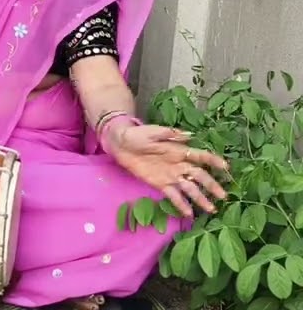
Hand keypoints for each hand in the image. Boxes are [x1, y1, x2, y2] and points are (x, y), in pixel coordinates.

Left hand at [108, 123, 228, 216]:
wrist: (120, 144)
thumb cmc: (138, 135)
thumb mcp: (153, 132)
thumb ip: (170, 134)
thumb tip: (190, 135)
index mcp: (179, 151)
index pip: (201, 156)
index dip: (213, 161)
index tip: (225, 167)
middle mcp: (179, 164)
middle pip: (199, 176)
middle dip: (211, 185)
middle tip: (223, 196)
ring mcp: (170, 175)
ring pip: (189, 188)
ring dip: (200, 198)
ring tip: (211, 209)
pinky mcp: (160, 184)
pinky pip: (173, 195)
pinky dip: (181, 204)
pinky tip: (189, 214)